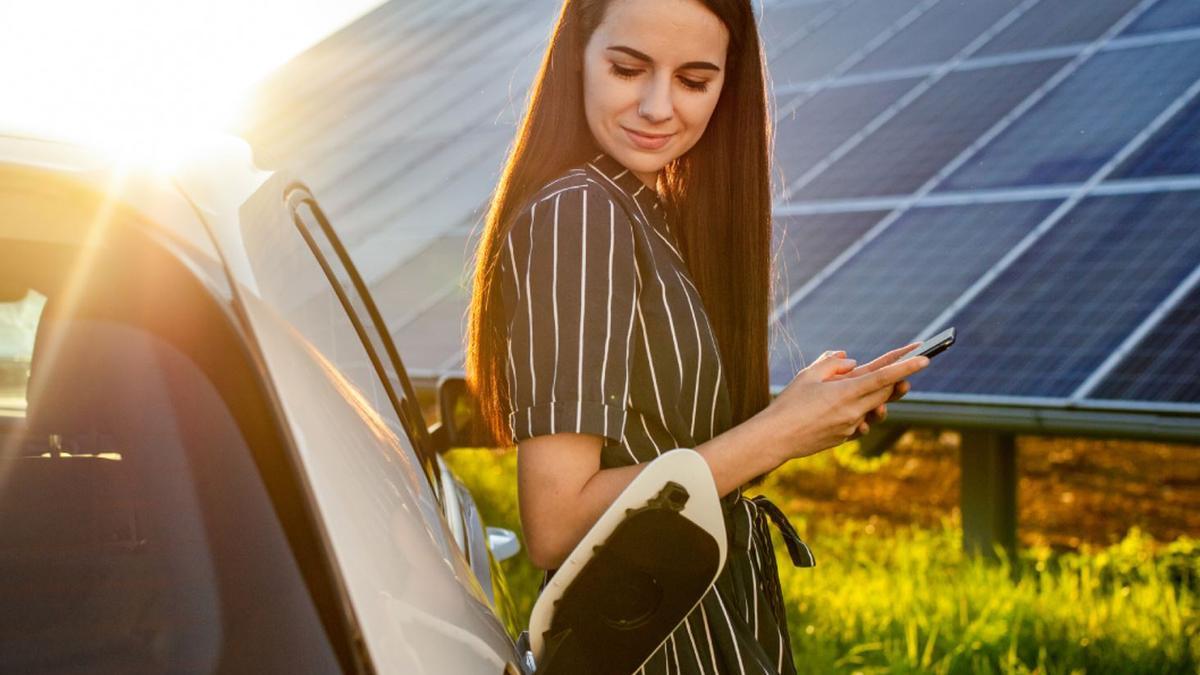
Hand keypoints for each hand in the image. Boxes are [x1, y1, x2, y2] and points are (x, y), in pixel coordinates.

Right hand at [761, 347, 929, 461]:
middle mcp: (854, 411)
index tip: (925, 358)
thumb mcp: (808, 375)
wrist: (776, 438)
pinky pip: (862, 422)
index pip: (884, 377)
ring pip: (876, 408)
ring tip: (869, 388)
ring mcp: (851, 426)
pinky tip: (846, 408)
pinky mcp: (846, 437)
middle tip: (908, 367)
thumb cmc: (789, 404)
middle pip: (886, 392)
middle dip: (898, 380)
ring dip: (879, 397)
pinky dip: (860, 412)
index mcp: (846, 392)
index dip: (906, 366)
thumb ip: (832, 363)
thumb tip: (852, 361)